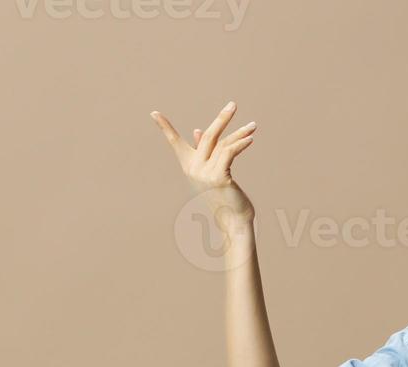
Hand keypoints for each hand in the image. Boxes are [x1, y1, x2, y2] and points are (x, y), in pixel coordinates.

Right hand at [150, 101, 256, 228]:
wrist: (233, 220)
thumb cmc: (225, 196)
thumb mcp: (214, 172)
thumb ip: (207, 151)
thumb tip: (198, 130)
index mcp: (189, 167)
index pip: (175, 143)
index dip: (165, 127)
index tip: (153, 113)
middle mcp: (193, 169)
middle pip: (207, 136)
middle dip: (221, 119)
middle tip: (233, 104)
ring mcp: (205, 174)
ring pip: (223, 144)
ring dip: (240, 134)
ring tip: (253, 126)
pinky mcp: (218, 177)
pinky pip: (230, 153)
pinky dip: (241, 144)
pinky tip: (251, 139)